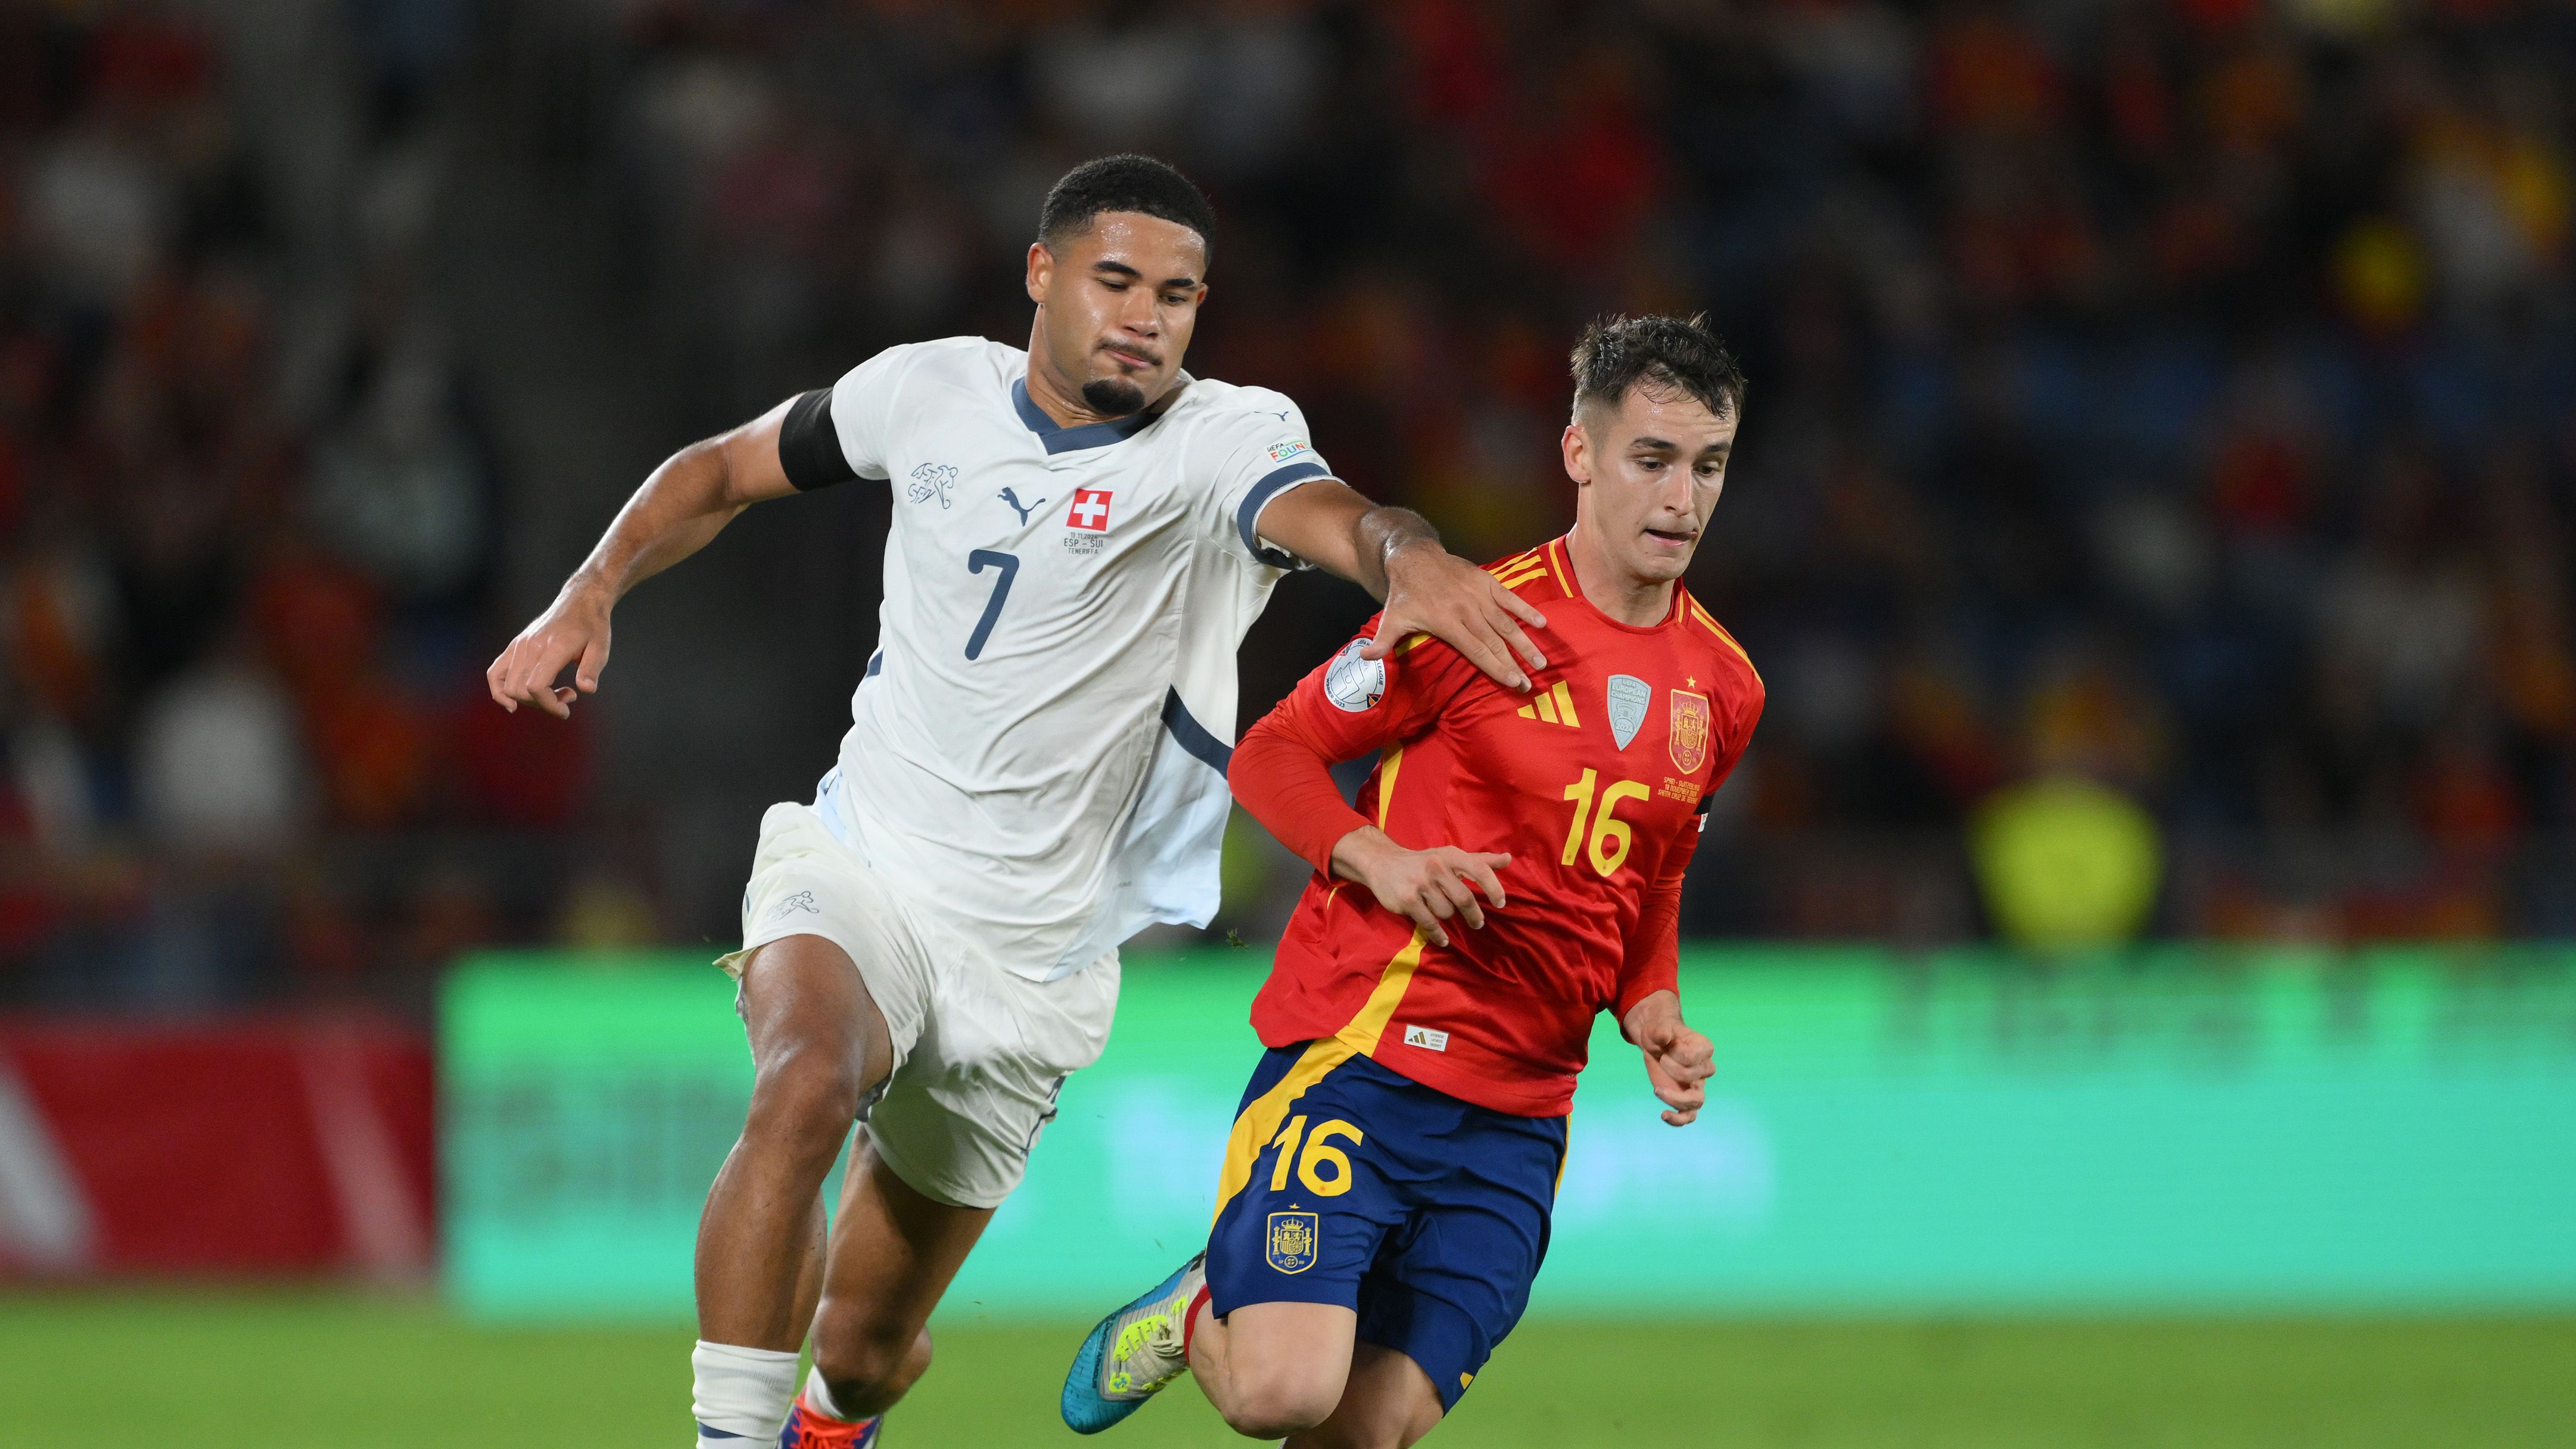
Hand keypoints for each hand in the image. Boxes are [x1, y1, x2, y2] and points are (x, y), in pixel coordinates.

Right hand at [486, 580, 612, 718]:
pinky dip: (499, 690)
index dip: (548, 705)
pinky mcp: (515, 645)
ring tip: (553, 693)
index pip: (536, 686)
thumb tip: (586, 689)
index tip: (566, 710)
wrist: (580, 602)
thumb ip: (592, 669)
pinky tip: (512, 704)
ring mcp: (520, 645)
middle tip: (567, 697)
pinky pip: (495, 672)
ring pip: (509, 685)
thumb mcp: (601, 647)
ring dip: (529, 700)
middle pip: (521, 690)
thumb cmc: (593, 625)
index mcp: (553, 647)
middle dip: (543, 704)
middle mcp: (531, 646)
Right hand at [1327, 826, 1508, 948]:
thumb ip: (1479, 860)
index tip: (1501, 903)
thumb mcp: (1449, 856)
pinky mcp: (1407, 900)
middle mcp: (1435, 866)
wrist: (1382, 863)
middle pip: (1464, 898)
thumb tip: (1508, 859)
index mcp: (1450, 855)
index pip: (1479, 868)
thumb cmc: (1423, 861)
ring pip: (1446, 912)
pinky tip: (1443, 939)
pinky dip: (1438, 934)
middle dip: (1474, 915)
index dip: (1493, 886)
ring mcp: (1420, 884)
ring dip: (1447, 916)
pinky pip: (1430, 923)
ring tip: (1440, 910)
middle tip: (1478, 923)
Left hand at [1364, 539, 1547, 691]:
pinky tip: (1541, 623)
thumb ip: (1383, 641)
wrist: (1414, 557)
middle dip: (1514, 662)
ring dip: (1525, 642)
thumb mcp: (1391, 618)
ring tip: (1541, 660)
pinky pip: (1509, 597)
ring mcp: (1477, 593)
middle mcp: (1465, 608)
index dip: (1496, 667)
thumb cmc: (1404, 594)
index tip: (1512, 682)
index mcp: (1445, 621)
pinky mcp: (1486, 580)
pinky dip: (1525, 609)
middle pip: (1494, 640)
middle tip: (1530, 682)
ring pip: (1505, 622)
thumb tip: (1365, 660)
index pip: (1476, 649)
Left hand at [1622, 991, 1712, 1125]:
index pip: (1693, 1059)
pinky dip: (1678, 1120)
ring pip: (1696, 1102)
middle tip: (1660, 1060)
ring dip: (1676, 1100)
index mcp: (1704, 1048)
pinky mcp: (1684, 1098)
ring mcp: (1696, 1085)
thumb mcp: (1657, 1026)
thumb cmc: (1659, 1032)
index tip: (1665, 1050)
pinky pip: (1689, 1116)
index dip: (1674, 1056)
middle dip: (1673, 1071)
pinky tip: (1663, 1115)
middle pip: (1696, 1079)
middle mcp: (1705, 1068)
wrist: (1655, 1043)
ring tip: (1657, 1090)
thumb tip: (1663, 1037)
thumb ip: (1660, 1030)